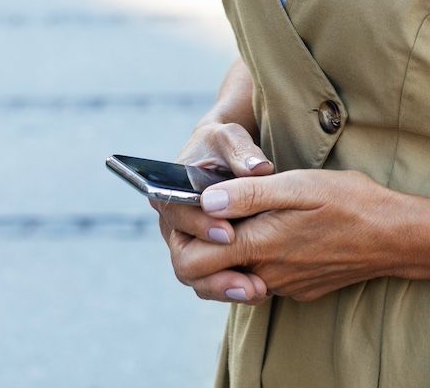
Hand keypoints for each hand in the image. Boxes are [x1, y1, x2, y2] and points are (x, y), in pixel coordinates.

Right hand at [154, 121, 275, 304]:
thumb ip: (242, 152)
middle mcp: (173, 223)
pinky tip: (260, 291)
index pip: (178, 212)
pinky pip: (212, 278)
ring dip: (223, 286)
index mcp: (170, 191)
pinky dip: (231, 286)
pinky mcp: (205, 256)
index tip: (229, 233)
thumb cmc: (223, 145)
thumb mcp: (230, 139)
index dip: (201, 225)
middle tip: (244, 277)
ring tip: (255, 291)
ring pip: (196, 274)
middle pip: (183, 254)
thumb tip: (258, 169)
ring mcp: (187, 243)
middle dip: (213, 267)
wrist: (222, 158)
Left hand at [176, 169, 397, 302]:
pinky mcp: (297, 289)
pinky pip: (264, 278)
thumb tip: (205, 201)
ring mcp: (282, 286)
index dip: (184, 236)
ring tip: (246, 218)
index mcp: (259, 245)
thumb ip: (248, 194)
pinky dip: (259, 258)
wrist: (394, 237)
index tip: (197, 209)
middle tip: (213, 216)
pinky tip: (277, 232)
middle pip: (206, 276)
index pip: (193, 261)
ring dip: (231, 252)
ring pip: (235, 276)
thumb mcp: (298, 185)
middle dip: (199, 248)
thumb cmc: (349, 202)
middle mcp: (265, 274)